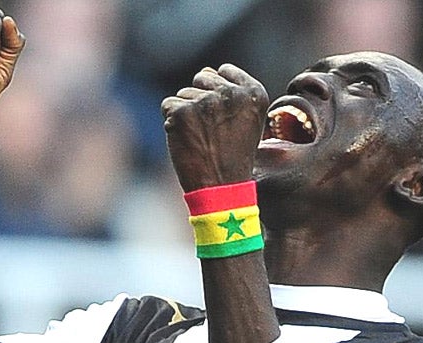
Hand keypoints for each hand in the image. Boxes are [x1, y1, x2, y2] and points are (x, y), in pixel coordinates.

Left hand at [161, 64, 268, 192]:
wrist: (220, 190)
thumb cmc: (232, 159)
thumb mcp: (247, 123)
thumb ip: (235, 94)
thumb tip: (208, 72)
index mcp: (254, 93)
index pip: (224, 72)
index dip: (218, 94)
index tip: (223, 120)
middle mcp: (231, 93)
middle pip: (202, 78)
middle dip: (201, 101)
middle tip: (211, 133)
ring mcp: (206, 101)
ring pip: (184, 94)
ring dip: (187, 115)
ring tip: (201, 141)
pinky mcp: (182, 111)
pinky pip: (168, 106)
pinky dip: (172, 124)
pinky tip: (187, 142)